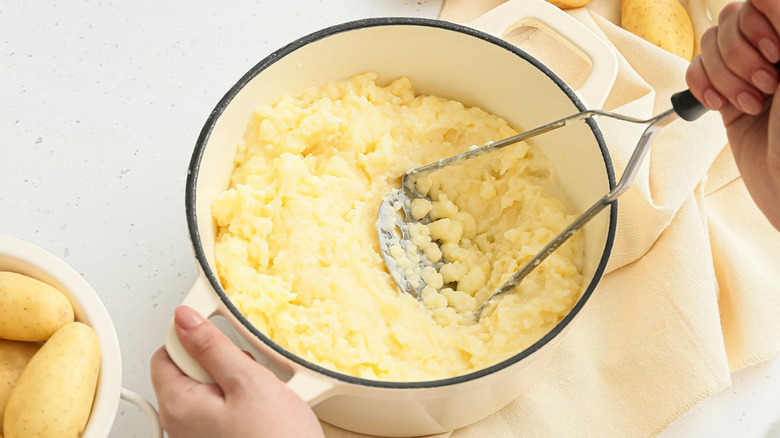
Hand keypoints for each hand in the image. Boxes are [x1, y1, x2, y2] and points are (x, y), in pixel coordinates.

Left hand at [150, 306, 323, 437]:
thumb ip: (213, 346)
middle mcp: (180, 425)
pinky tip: (262, 409)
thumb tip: (186, 320)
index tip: (220, 337)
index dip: (194, 338)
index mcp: (178, 406)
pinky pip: (222, 408)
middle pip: (189, 371)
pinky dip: (241, 402)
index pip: (166, 353)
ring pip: (210, 389)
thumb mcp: (248, 381)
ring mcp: (199, 435)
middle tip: (248, 374)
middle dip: (220, 363)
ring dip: (235, 383)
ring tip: (261, 396)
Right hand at [686, 0, 779, 229]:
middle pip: (730, 19)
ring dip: (723, 78)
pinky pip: (696, 72)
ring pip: (709, 45)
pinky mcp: (727, 94)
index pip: (758, 2)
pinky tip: (721, 106)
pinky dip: (701, 87)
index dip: (756, 25)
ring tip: (749, 104)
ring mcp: (750, 71)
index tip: (774, 52)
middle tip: (766, 85)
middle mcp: (775, 48)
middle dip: (738, 57)